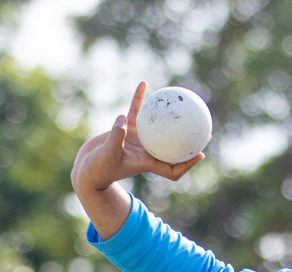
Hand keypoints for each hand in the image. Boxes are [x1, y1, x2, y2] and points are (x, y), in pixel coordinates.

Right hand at [70, 81, 203, 196]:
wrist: (86, 168)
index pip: (171, 168)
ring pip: (157, 126)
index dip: (187, 163)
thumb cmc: (97, 168)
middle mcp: (146, 152)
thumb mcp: (106, 155)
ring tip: (179, 99)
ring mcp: (137, 141)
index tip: (200, 154)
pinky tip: (144, 84)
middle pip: (172, 147)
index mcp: (146, 162)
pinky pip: (136, 111)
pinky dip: (139, 99)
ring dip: (169, 115)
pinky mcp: (126, 130)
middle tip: (205, 129)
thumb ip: (115, 138)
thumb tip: (122, 118)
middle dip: (188, 140)